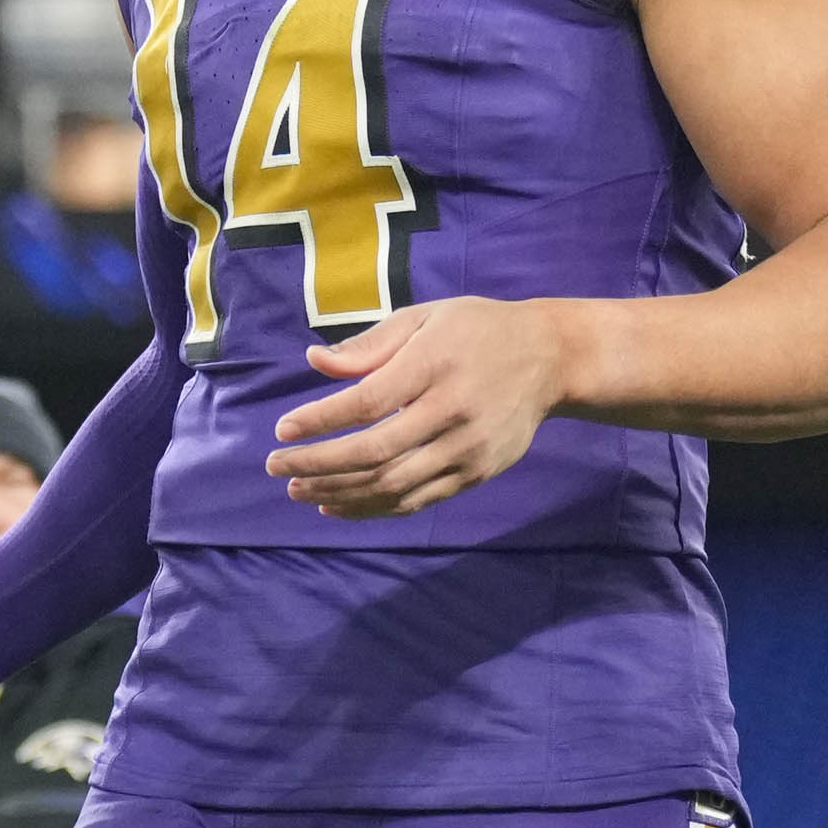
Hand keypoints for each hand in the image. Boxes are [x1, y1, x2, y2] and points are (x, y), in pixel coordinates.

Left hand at [264, 300, 573, 520]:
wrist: (550, 359)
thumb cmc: (477, 330)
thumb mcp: (425, 318)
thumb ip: (371, 344)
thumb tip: (315, 362)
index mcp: (434, 365)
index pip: (367, 402)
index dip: (320, 421)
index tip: (281, 431)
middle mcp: (451, 410)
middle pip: (374, 451)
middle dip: (318, 464)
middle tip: (277, 466)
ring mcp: (467, 448)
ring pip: (392, 484)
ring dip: (338, 492)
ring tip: (299, 489)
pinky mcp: (476, 474)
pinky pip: (416, 500)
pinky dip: (372, 508)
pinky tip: (337, 505)